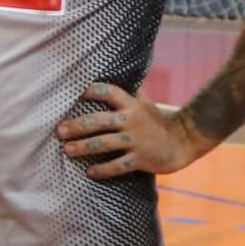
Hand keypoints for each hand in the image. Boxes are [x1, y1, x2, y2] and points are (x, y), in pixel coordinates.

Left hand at [56, 83, 208, 179]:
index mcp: (132, 105)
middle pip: (100, 121)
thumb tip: (120, 73)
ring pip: (104, 143)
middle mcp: (131, 121)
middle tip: (60, 131)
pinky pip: (118, 165)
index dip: (93, 91)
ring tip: (67, 150)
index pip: (110, 92)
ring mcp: (135, 141)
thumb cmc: (160, 121)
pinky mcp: (140, 159)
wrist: (184, 141)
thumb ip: (131, 92)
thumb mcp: (146, 103)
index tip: (76, 94)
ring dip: (84, 147)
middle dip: (78, 125)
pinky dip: (103, 170)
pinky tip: (89, 172)